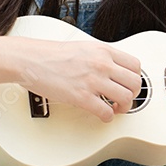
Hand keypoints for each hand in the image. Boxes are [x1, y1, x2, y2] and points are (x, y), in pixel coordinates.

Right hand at [14, 38, 142, 122]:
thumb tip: (114, 69)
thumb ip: (101, 57)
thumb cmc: (51, 54)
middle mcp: (101, 64)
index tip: (128, 85)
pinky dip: (107, 117)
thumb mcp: (83, 47)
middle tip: (124, 100)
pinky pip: (106, 112)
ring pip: (126, 98)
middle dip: (133, 95)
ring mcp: (93, 80)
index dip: (135, 78)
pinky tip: (101, 115)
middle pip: (135, 83)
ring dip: (123, 108)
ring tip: (114, 108)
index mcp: (103, 50)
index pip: (135, 65)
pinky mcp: (81, 97)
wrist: (30, 59)